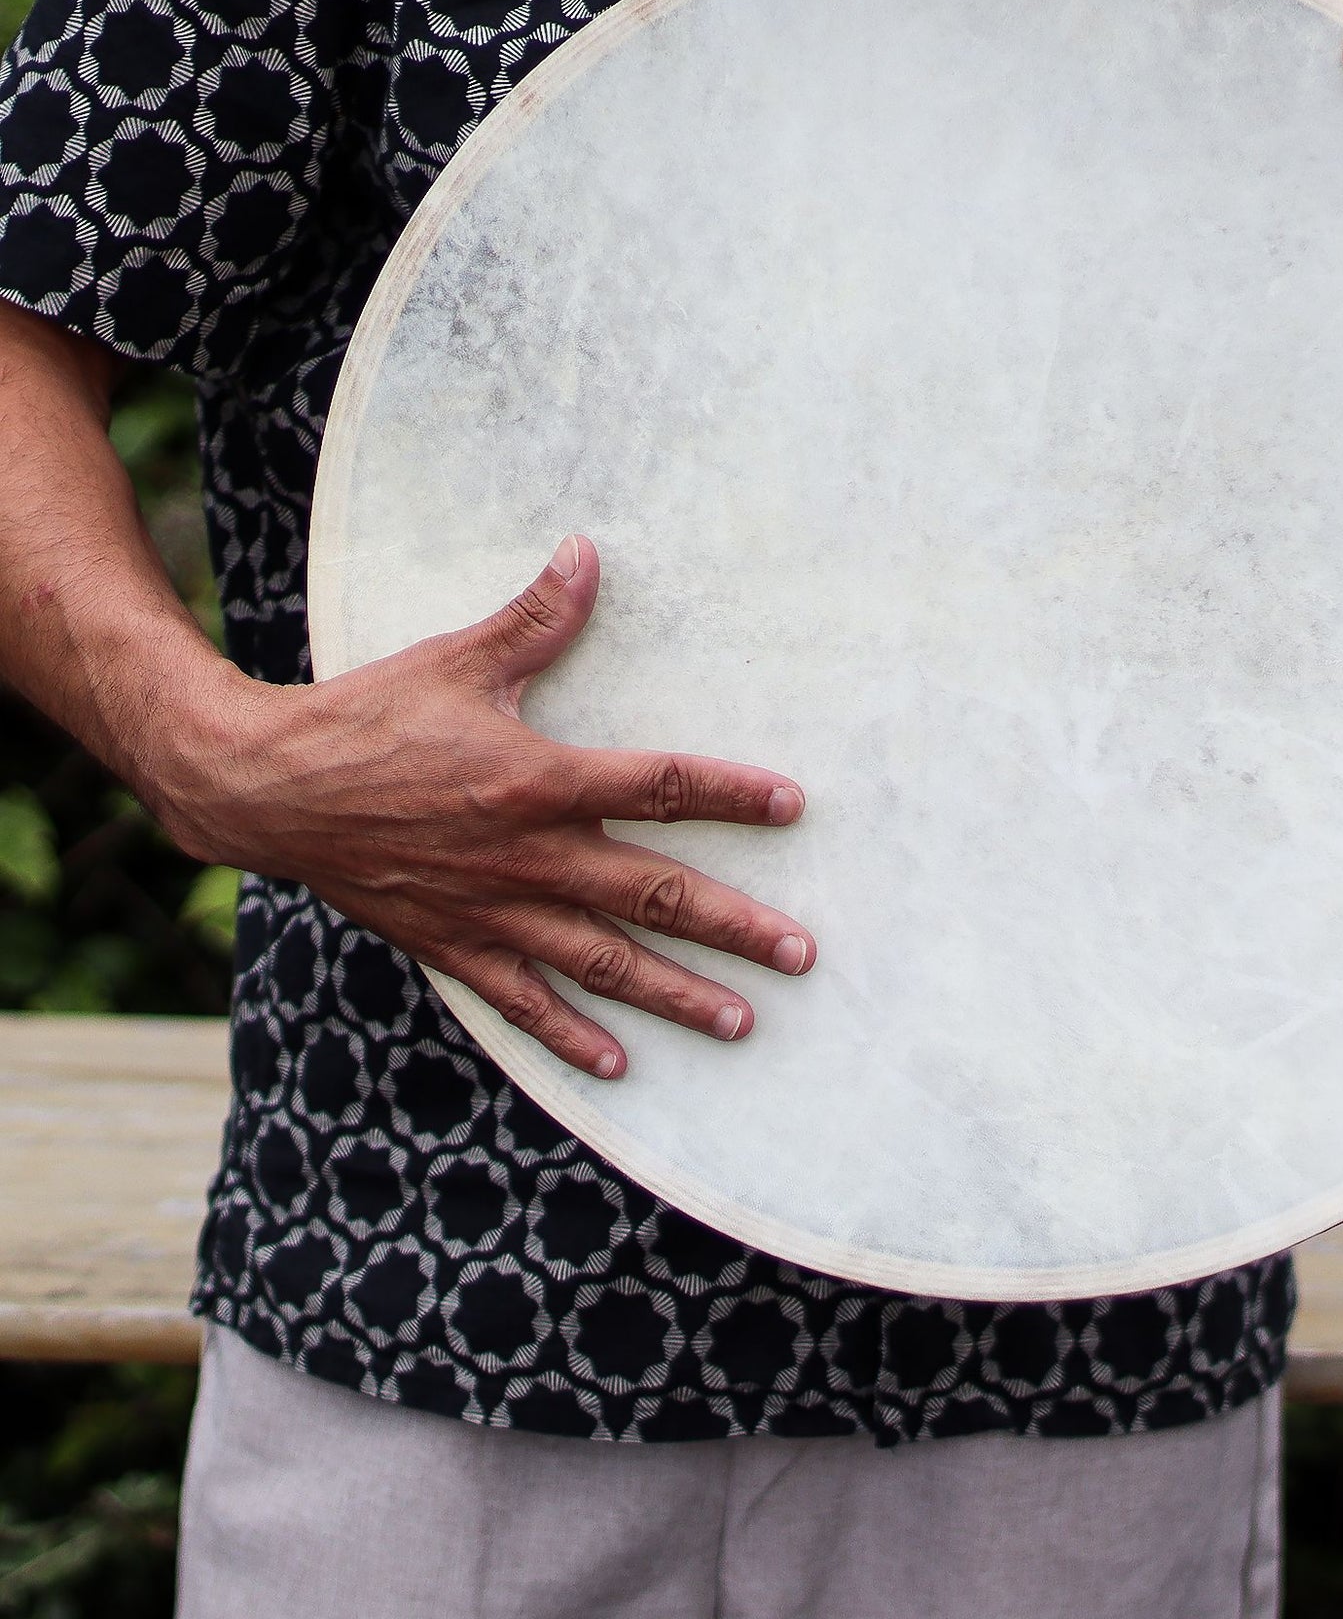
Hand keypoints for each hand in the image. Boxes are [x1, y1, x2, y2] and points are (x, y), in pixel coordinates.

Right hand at [158, 534, 813, 1078]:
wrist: (266, 788)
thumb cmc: (366, 718)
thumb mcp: (455, 661)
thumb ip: (534, 619)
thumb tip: (589, 553)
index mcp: (537, 782)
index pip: (659, 789)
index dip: (731, 795)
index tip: (792, 805)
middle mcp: (528, 857)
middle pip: (653, 896)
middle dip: (733, 928)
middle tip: (800, 953)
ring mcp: (493, 911)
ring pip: (605, 963)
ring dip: (677, 995)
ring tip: (740, 1020)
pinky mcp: (455, 946)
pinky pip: (525, 1001)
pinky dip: (572, 1036)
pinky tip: (619, 1066)